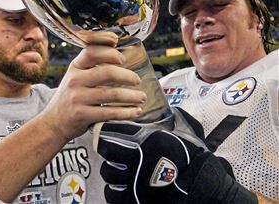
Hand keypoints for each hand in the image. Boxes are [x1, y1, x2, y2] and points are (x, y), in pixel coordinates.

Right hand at [40, 32, 146, 142]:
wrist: (54, 121)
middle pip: (107, 72)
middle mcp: (75, 79)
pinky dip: (127, 112)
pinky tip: (136, 111)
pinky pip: (110, 112)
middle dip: (127, 76)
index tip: (123, 57)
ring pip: (112, 94)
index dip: (109, 52)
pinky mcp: (82, 114)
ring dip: (131, 96)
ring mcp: (78, 97)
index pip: (92, 51)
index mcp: (76, 66)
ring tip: (142, 97)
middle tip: (137, 80)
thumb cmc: (71, 95)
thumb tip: (120, 55)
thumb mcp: (76, 75)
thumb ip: (93, 65)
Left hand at [95, 108, 257, 203]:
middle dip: (106, 149)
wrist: (199, 181)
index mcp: (146, 139)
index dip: (105, 130)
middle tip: (111, 148)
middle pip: (106, 152)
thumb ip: (170, 117)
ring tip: (118, 167)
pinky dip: (114, 190)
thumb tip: (167, 109)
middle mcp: (136, 159)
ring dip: (111, 169)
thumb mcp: (181, 128)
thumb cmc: (191, 154)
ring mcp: (134, 180)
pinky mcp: (135, 197)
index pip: (113, 131)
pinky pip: (113, 194)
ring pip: (108, 173)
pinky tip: (120, 185)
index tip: (104, 129)